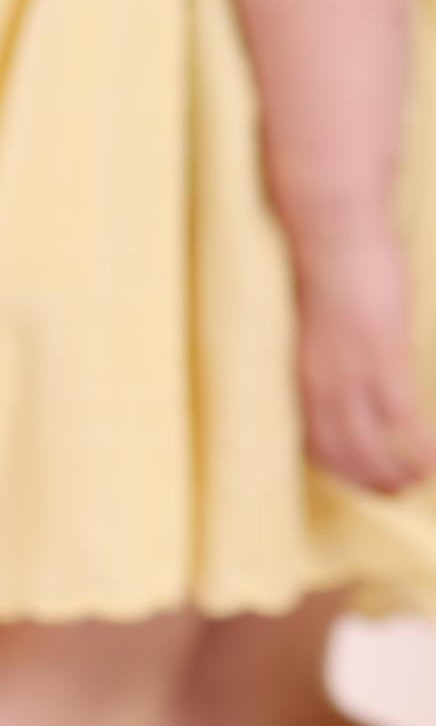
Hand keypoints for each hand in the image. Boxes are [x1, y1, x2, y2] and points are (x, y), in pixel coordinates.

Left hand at [292, 227, 435, 492]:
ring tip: (418, 479)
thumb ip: (332, 359)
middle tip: (396, 492)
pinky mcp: (383, 357)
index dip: (340, 471)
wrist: (334, 233)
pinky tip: (435, 460)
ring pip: (372, 446)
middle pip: (342, 455)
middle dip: (370, 481)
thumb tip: (350, 375)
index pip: (315, 445)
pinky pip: (403, 419)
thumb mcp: (324, 329)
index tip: (362, 483)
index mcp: (303, 381)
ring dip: (396, 471)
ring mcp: (351, 375)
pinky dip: (421, 446)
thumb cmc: (336, 271)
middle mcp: (321, 387)